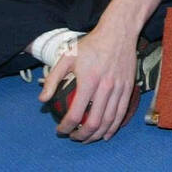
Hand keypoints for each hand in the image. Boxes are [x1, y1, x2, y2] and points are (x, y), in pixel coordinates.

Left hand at [39, 23, 137, 142]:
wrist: (119, 32)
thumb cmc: (91, 44)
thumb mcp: (67, 57)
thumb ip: (53, 79)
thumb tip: (42, 100)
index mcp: (88, 80)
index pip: (75, 113)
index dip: (66, 127)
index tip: (60, 131)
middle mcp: (105, 87)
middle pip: (94, 122)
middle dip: (82, 136)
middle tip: (73, 138)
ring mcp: (119, 89)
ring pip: (109, 121)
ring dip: (97, 135)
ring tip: (87, 139)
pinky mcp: (128, 88)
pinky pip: (121, 113)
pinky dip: (113, 128)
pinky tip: (105, 134)